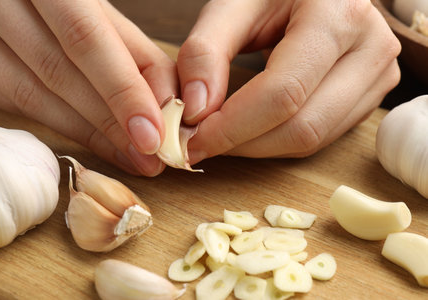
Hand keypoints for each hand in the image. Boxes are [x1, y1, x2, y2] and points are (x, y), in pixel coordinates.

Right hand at [0, 0, 177, 175]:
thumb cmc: (59, 2)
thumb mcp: (95, 9)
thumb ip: (129, 49)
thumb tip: (165, 101)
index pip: (86, 39)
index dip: (123, 91)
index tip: (154, 133)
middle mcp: (1, 0)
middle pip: (58, 72)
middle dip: (109, 121)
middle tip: (147, 157)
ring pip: (31, 94)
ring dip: (85, 133)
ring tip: (126, 157)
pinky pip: (12, 101)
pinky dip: (57, 126)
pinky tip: (90, 141)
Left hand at [178, 0, 400, 161]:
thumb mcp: (233, 6)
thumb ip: (205, 52)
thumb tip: (196, 110)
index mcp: (338, 14)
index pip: (283, 92)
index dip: (233, 126)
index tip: (194, 141)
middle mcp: (371, 47)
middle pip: (301, 126)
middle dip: (243, 143)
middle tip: (201, 143)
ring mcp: (377, 76)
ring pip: (312, 139)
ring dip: (259, 147)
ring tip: (223, 135)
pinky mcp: (370, 97)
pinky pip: (320, 137)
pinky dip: (278, 141)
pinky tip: (252, 130)